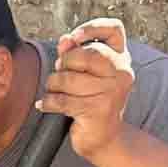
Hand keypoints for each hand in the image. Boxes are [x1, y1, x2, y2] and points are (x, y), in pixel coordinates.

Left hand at [38, 19, 135, 160]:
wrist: (104, 138)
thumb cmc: (92, 101)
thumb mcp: (85, 74)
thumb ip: (75, 53)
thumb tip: (65, 39)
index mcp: (120, 59)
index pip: (114, 30)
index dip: (92, 28)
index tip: (74, 38)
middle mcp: (121, 73)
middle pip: (85, 54)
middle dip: (64, 63)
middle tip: (59, 74)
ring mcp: (112, 92)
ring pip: (69, 79)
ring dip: (53, 85)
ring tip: (53, 92)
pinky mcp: (99, 110)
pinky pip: (63, 100)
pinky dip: (49, 102)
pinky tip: (45, 105)